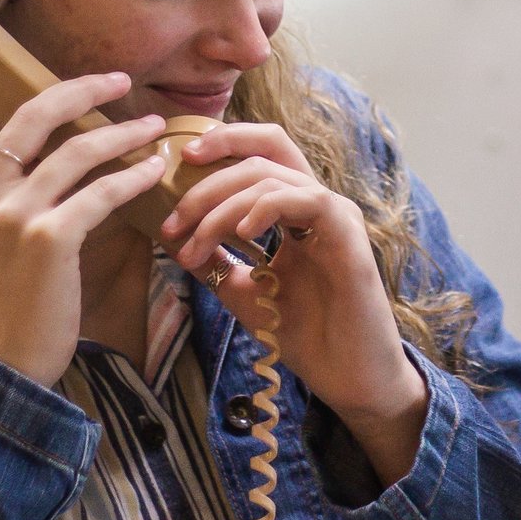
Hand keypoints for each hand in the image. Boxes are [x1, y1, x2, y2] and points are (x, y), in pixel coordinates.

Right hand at [0, 6, 170, 386]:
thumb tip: (39, 155)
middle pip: (29, 113)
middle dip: (81, 89)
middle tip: (122, 80)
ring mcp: (10, 214)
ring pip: (76, 150)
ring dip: (125, 134)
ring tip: (159, 128)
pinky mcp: (48, 240)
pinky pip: (102, 192)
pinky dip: (134, 177)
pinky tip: (156, 171)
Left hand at [160, 124, 429, 483]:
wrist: (348, 376)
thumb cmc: (306, 335)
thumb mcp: (244, 291)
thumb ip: (214, 261)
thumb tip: (171, 237)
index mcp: (297, 211)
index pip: (262, 153)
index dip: (223, 143)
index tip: (180, 162)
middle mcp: (318, 203)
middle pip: (264, 152)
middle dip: (208, 179)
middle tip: (173, 220)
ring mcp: (336, 215)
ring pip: (272, 178)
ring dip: (221, 208)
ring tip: (194, 247)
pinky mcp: (348, 234)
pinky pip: (305, 199)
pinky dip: (264, 208)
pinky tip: (240, 236)